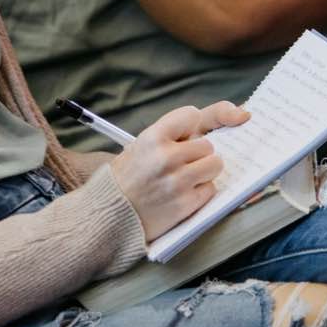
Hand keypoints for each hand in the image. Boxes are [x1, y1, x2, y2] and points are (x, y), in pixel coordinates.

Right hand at [110, 100, 248, 241]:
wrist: (110, 212)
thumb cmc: (129, 176)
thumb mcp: (141, 145)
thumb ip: (170, 134)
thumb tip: (215, 124)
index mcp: (153, 137)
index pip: (192, 114)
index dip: (191, 126)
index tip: (188, 134)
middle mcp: (166, 157)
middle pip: (208, 145)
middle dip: (199, 154)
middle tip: (183, 163)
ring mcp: (177, 182)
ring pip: (215, 164)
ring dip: (205, 171)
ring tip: (186, 177)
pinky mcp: (185, 204)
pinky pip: (211, 189)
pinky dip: (201, 192)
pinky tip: (183, 194)